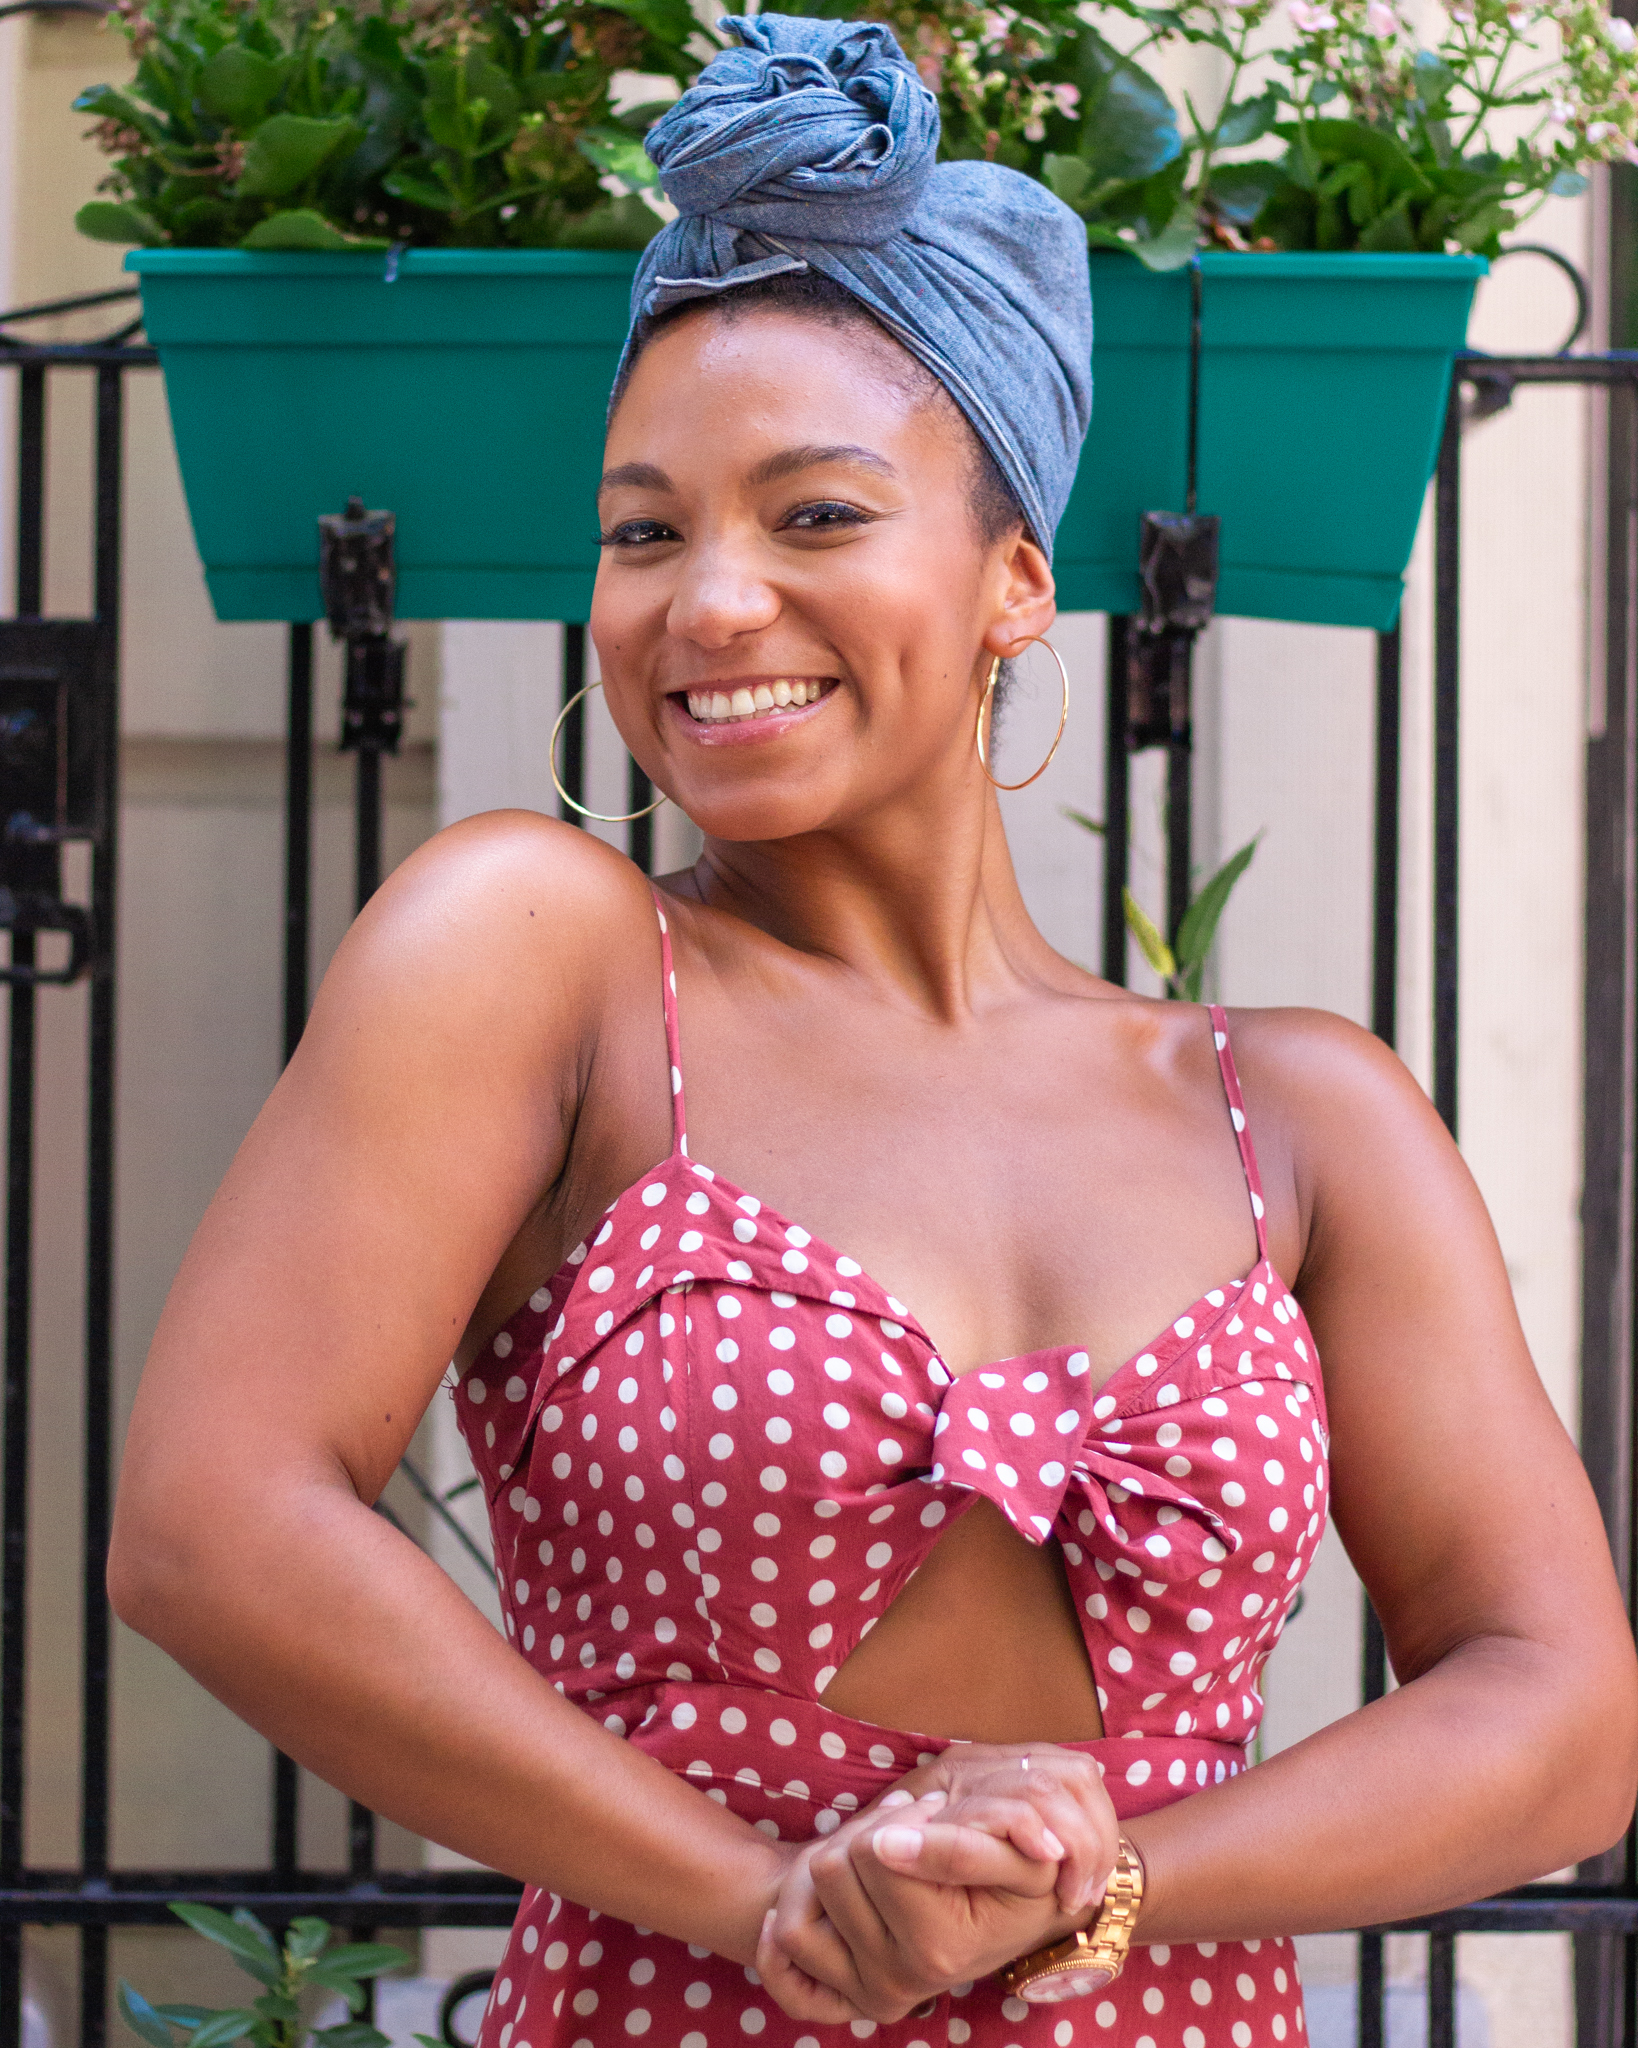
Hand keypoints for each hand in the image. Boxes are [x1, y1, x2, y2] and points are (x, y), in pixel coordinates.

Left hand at [756, 1751, 1114, 2024]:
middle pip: (832, 1872)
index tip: (932, 1808)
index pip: (873, 1851)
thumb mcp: (1018, 1856)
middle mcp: (900, 1981)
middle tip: (902, 1828)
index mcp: (940, 1949)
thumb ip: (965, 1847)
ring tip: (870, 1853)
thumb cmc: (1018, 1875)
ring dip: (826, 1869)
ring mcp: (870, 1994)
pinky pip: (783, 1971)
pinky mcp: (847, 2000)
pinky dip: (777, 1943)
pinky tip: (800, 1904)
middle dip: (864, 1834)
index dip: (900, 1816)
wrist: (1014, 1917)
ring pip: (798, 1912)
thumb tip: (890, 1845)